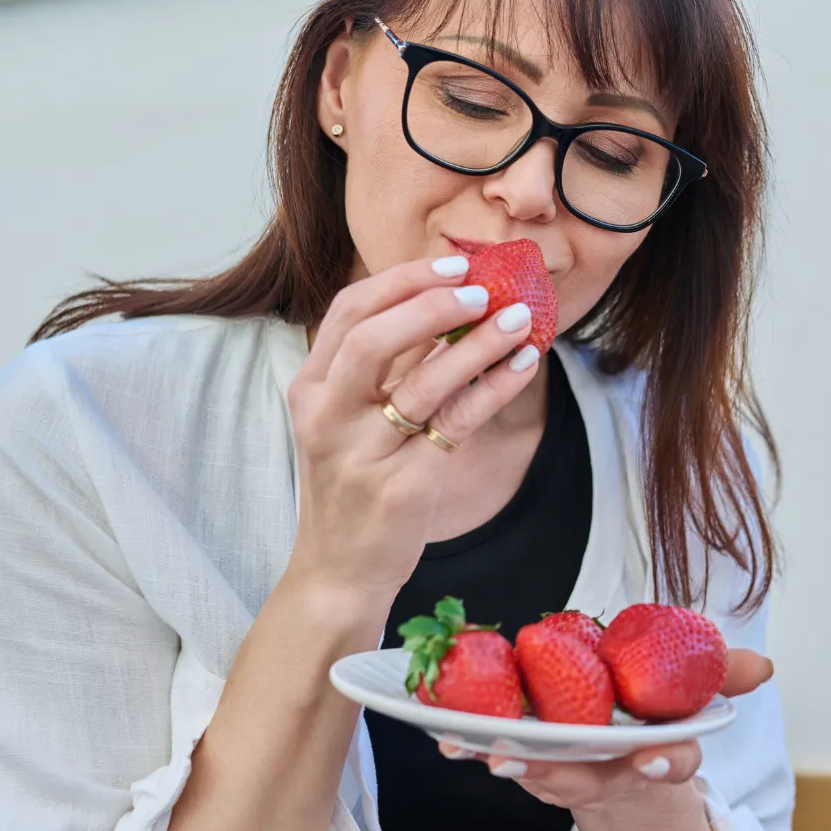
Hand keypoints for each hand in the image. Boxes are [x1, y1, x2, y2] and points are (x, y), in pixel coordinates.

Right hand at [285, 256, 541, 601]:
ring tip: (519, 319)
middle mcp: (326, 416)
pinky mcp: (402, 485)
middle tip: (484, 290)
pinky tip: (521, 367)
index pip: (349, 310)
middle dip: (433, 304)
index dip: (403, 279)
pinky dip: (494, 388)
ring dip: (479, 344)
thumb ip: (382, 366)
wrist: (340, 567)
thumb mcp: (346, 418)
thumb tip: (449, 305)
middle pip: (374, 338)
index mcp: (309, 387)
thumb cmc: (351, 481)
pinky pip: (457, 423)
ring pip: (424, 382)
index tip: (452, 263)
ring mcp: (360, 453)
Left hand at [437, 648, 773, 809]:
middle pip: (586, 776)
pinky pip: (501, 753)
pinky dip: (473, 745)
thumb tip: (764, 665)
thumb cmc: (652, 720)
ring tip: (475, 746)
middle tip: (515, 755)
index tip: (651, 759)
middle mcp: (610, 770)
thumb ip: (721, 677)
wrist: (622, 764)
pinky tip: (444, 735)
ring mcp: (567, 769)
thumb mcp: (689, 697)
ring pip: (537, 770)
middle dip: (551, 769)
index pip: (670, 763)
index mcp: (654, 754)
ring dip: (504, 758)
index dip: (663, 761)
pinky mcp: (531, 759)